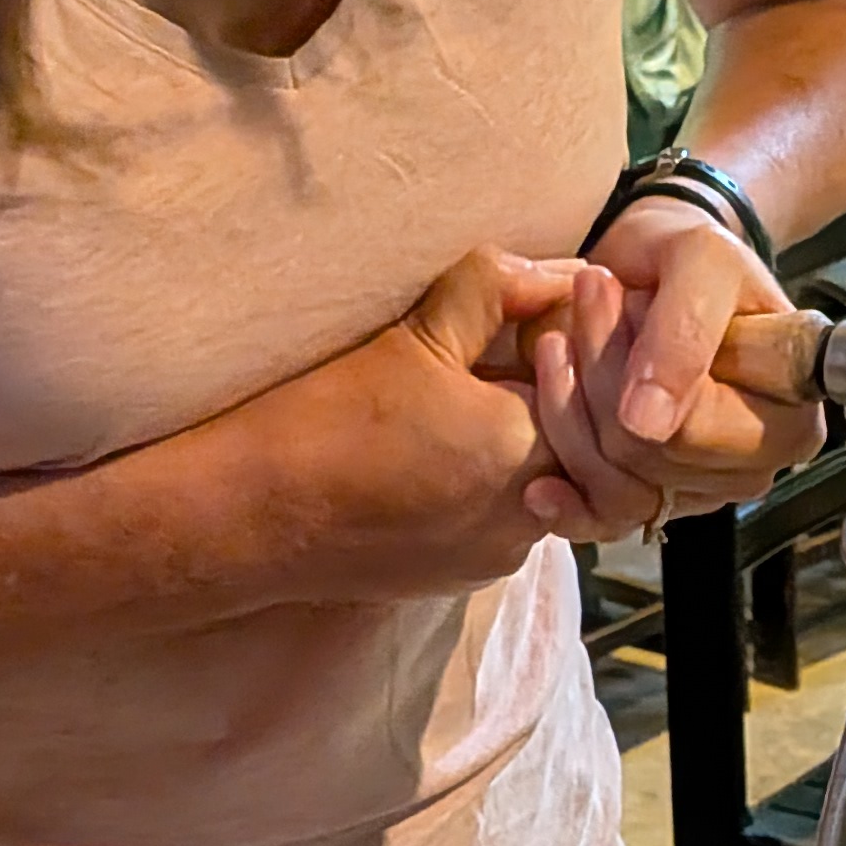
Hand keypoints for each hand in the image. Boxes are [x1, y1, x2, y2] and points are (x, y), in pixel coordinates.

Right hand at [237, 247, 627, 601]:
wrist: (249, 518)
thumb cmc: (323, 422)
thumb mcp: (416, 334)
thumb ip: (498, 290)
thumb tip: (562, 270)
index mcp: (525, 451)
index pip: (596, 392)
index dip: (580, 345)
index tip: (546, 316)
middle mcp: (527, 518)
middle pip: (583, 445)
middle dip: (562, 394)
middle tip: (520, 352)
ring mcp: (496, 554)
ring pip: (550, 484)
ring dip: (529, 439)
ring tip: (478, 396)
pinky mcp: (462, 575)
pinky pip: (506, 518)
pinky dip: (496, 478)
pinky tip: (448, 445)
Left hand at [562, 196, 828, 518]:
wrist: (652, 268)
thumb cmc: (689, 257)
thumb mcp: (702, 260)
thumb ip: (686, 332)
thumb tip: (651, 424)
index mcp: (792, 415)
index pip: (699, 426)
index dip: (645, 373)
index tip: (618, 300)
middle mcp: (756, 462)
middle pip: (653, 457)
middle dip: (602, 379)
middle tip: (587, 304)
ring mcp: (703, 488)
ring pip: (617, 484)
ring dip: (571, 408)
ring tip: (562, 340)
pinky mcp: (654, 502)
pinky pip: (601, 518)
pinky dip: (565, 495)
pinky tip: (538, 482)